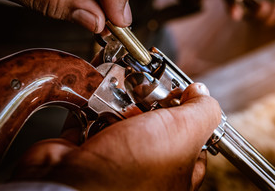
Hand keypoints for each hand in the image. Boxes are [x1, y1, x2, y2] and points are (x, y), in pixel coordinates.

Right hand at [12, 83, 220, 189]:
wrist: (71, 182)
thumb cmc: (128, 170)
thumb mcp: (182, 132)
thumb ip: (203, 110)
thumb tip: (202, 93)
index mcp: (176, 172)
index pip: (193, 141)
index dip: (189, 115)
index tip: (181, 95)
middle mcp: (146, 167)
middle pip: (156, 124)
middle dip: (150, 105)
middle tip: (146, 96)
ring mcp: (116, 158)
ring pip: (124, 119)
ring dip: (119, 104)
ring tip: (117, 101)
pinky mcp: (88, 148)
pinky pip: (94, 119)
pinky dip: (93, 107)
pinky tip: (95, 103)